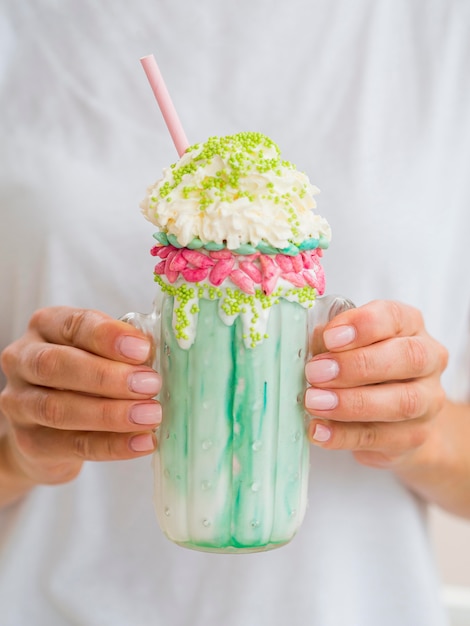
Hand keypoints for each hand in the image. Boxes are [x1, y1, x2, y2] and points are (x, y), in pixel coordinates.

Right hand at [0, 307, 160, 490]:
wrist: (47, 430)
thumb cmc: (82, 378)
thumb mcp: (98, 354)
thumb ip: (122, 351)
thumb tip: (157, 355)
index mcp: (46, 327)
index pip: (73, 325)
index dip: (108, 336)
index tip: (143, 349)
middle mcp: (23, 360)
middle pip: (57, 365)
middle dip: (107, 376)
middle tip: (149, 384)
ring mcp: (19, 404)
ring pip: (59, 409)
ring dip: (111, 413)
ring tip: (150, 415)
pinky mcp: (30, 443)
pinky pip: (73, 445)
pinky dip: (112, 445)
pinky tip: (142, 441)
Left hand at [304, 300, 448, 468]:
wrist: (395, 418)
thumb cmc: (364, 368)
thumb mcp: (347, 345)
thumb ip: (331, 341)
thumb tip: (310, 343)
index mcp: (409, 325)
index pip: (394, 316)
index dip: (363, 325)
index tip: (329, 337)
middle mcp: (428, 359)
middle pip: (407, 357)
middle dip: (357, 365)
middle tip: (316, 372)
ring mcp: (427, 400)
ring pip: (401, 402)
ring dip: (351, 403)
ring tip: (315, 402)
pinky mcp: (416, 436)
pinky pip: (382, 437)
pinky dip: (345, 435)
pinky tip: (319, 430)